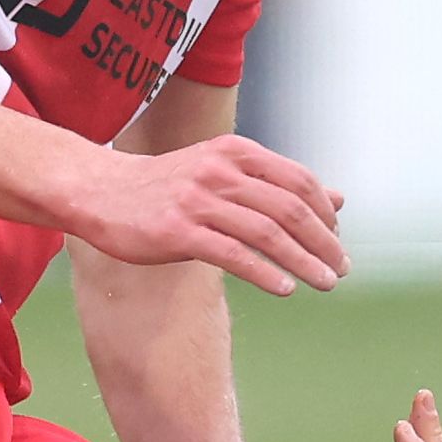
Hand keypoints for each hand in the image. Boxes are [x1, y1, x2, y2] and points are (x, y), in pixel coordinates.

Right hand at [63, 133, 346, 297]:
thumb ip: (279, 185)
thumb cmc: (168, 187)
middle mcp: (221, 171)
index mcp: (236, 152)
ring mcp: (198, 200)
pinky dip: (264, 273)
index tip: (337, 242)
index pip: (299, 181)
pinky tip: (285, 289)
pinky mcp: (177, 231)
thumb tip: (339, 200)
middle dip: (323, 242)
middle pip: (290, 208)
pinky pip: (233, 254)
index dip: (325, 214)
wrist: (99, 191)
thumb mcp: (225, 173)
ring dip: (303, 262)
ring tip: (325, 284)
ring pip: (267, 233)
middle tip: (341, 269)